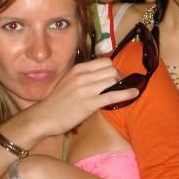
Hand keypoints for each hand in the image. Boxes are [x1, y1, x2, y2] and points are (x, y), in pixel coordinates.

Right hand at [16, 58, 139, 143]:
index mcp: (78, 69)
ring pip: (113, 79)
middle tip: (119, 86)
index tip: (114, 78)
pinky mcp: (89, 104)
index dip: (113, 69)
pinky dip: (126, 94)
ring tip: (123, 92)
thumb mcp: (69, 81)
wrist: (43, 117)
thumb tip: (103, 74)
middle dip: (119, 77)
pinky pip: (112, 95)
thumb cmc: (57, 101)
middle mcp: (82, 76)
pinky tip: (134, 94)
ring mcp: (85, 89)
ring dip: (122, 85)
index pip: (105, 61)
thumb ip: (85, 76)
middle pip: (111, 69)